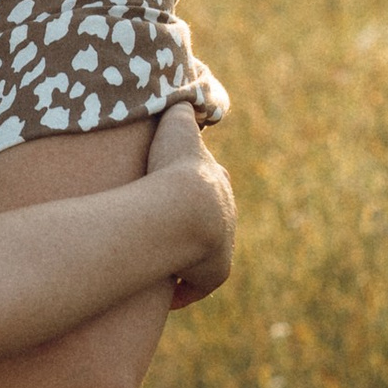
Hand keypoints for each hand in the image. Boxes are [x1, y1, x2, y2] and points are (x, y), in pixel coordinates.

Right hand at [149, 102, 235, 308]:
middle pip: (210, 220)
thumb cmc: (173, 168)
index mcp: (217, 182)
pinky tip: (166, 295)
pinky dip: (184, 289)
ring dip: (186, 256)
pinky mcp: (215, 272)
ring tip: (160, 262)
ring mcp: (223, 244)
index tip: (170, 195)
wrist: (186, 208)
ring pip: (204, 252)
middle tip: (165, 230)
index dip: (188, 188)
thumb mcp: (175, 126)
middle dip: (192, 224)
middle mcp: (227, 213)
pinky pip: (198, 285)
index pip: (207, 183)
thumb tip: (180, 92)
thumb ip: (179, 107)